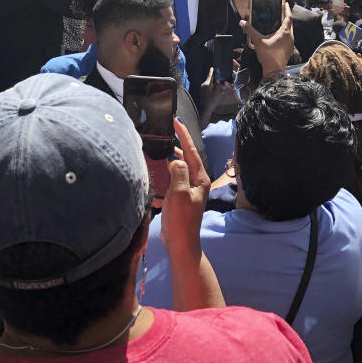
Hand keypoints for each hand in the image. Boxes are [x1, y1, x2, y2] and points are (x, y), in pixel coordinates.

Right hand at [161, 118, 210, 256]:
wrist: (181, 242)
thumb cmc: (182, 220)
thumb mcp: (180, 193)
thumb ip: (179, 172)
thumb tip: (175, 159)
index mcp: (200, 178)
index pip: (191, 151)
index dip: (183, 135)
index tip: (176, 120)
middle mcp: (197, 180)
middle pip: (188, 155)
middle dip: (179, 141)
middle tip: (168, 127)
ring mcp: (189, 187)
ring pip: (181, 164)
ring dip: (173, 152)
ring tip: (163, 141)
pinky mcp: (181, 194)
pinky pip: (175, 174)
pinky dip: (168, 165)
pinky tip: (161, 163)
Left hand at [200, 67, 233, 108]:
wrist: (205, 110)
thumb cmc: (211, 100)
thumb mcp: (217, 92)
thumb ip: (219, 86)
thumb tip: (219, 82)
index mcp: (207, 84)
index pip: (210, 76)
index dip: (212, 72)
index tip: (212, 67)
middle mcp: (204, 86)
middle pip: (211, 81)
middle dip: (216, 80)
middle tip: (220, 78)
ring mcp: (204, 91)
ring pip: (211, 86)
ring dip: (216, 85)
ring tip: (221, 86)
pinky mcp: (204, 95)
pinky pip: (210, 90)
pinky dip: (214, 89)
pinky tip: (219, 92)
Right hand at [239, 0, 293, 77]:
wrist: (274, 71)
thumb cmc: (268, 55)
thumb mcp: (257, 41)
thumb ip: (250, 31)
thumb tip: (242, 22)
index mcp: (284, 32)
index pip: (288, 17)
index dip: (287, 10)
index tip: (285, 4)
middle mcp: (290, 36)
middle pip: (290, 24)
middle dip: (286, 17)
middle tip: (280, 12)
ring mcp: (291, 44)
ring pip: (289, 31)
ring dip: (285, 26)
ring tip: (277, 23)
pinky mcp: (289, 49)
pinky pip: (288, 38)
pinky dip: (284, 34)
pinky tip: (276, 36)